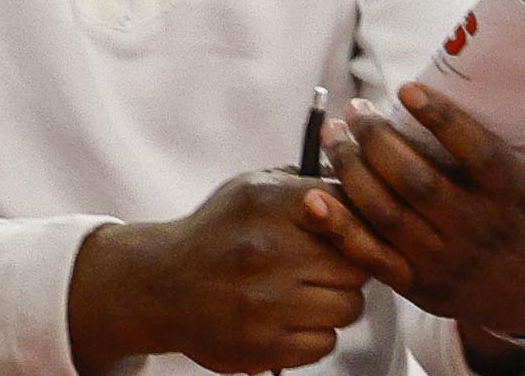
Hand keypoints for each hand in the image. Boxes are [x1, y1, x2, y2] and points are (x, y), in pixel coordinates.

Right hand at [69, 172, 402, 370]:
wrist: (163, 285)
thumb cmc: (217, 234)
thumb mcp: (251, 190)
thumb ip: (304, 184)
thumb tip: (361, 178)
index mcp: (268, 204)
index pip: (349, 211)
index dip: (357, 226)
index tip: (350, 235)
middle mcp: (269, 251)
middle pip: (357, 266)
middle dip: (348, 267)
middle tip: (323, 267)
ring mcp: (269, 303)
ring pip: (348, 307)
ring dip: (333, 302)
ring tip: (305, 292)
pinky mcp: (269, 347)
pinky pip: (326, 343)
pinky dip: (314, 334)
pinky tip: (289, 318)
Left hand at [323, 88, 524, 355]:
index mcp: (514, 192)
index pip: (476, 153)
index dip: (441, 119)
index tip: (406, 89)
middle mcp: (478, 229)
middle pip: (415, 182)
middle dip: (376, 140)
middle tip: (356, 110)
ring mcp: (446, 260)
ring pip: (386, 214)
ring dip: (350, 170)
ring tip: (333, 135)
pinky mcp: (419, 285)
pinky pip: (371, 258)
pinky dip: (338, 228)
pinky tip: (314, 197)